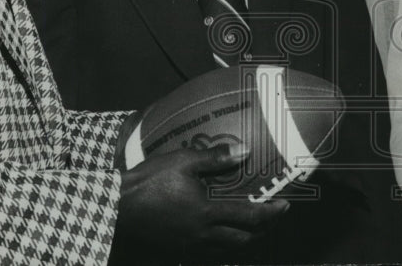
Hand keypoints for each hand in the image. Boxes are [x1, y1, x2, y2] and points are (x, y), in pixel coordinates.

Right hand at [113, 144, 288, 256]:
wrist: (116, 207)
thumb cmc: (149, 182)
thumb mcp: (183, 162)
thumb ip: (216, 158)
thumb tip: (245, 151)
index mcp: (207, 213)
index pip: (250, 217)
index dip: (271, 213)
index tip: (285, 205)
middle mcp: (202, 235)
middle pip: (243, 240)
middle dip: (262, 230)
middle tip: (273, 216)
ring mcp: (189, 245)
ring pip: (226, 249)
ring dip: (244, 239)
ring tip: (252, 225)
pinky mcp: (176, 248)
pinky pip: (208, 251)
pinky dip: (223, 244)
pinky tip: (221, 233)